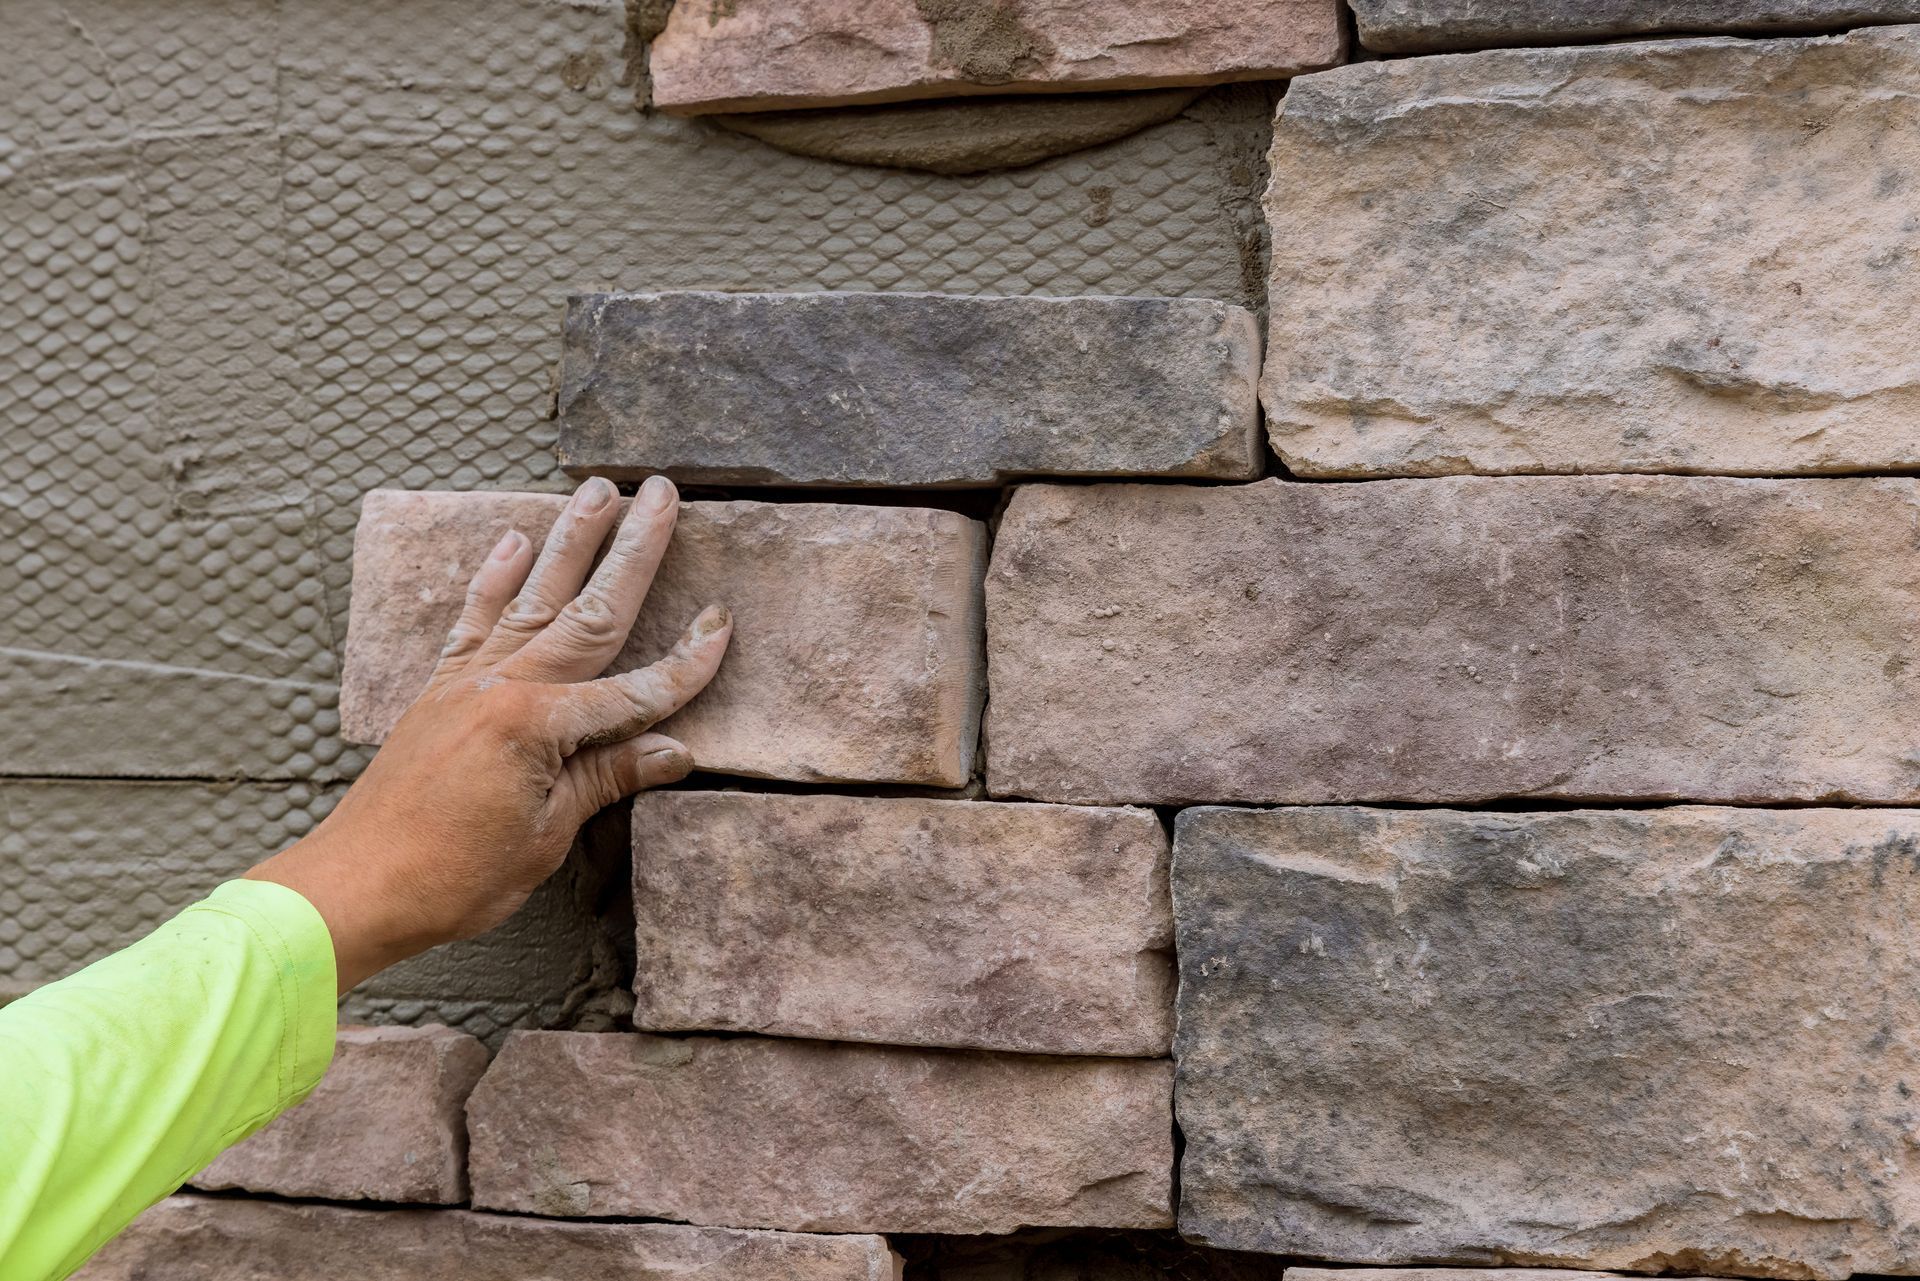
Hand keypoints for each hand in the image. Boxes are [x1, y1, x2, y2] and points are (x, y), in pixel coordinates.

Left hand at [248, 475, 730, 991]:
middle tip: (662, 493)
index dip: (685, 664)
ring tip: (597, 489)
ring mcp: (468, 681)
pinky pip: (474, 618)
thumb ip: (607, 779)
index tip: (722, 626)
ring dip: (570, 539)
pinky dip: (494, 577)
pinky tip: (515, 541)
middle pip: (588, 610)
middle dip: (632, 549)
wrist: (356, 884)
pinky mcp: (440, 690)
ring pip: (534, 595)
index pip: (634, 690)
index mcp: (537, 723)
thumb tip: (673, 751)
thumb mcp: (546, 834)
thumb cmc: (454, 874)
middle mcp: (503, 685)